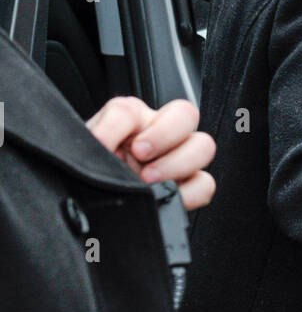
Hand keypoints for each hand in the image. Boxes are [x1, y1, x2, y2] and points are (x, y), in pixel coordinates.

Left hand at [86, 97, 215, 210]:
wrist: (97, 200)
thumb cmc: (94, 176)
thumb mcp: (85, 155)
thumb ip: (92, 144)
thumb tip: (96, 146)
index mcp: (131, 122)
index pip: (129, 110)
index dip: (116, 125)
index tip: (103, 143)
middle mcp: (160, 134)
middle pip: (185, 114)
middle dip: (163, 134)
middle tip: (139, 154)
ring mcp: (179, 159)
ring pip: (203, 146)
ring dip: (179, 162)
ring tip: (150, 181)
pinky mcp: (189, 187)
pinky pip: (205, 184)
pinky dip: (190, 193)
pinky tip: (166, 199)